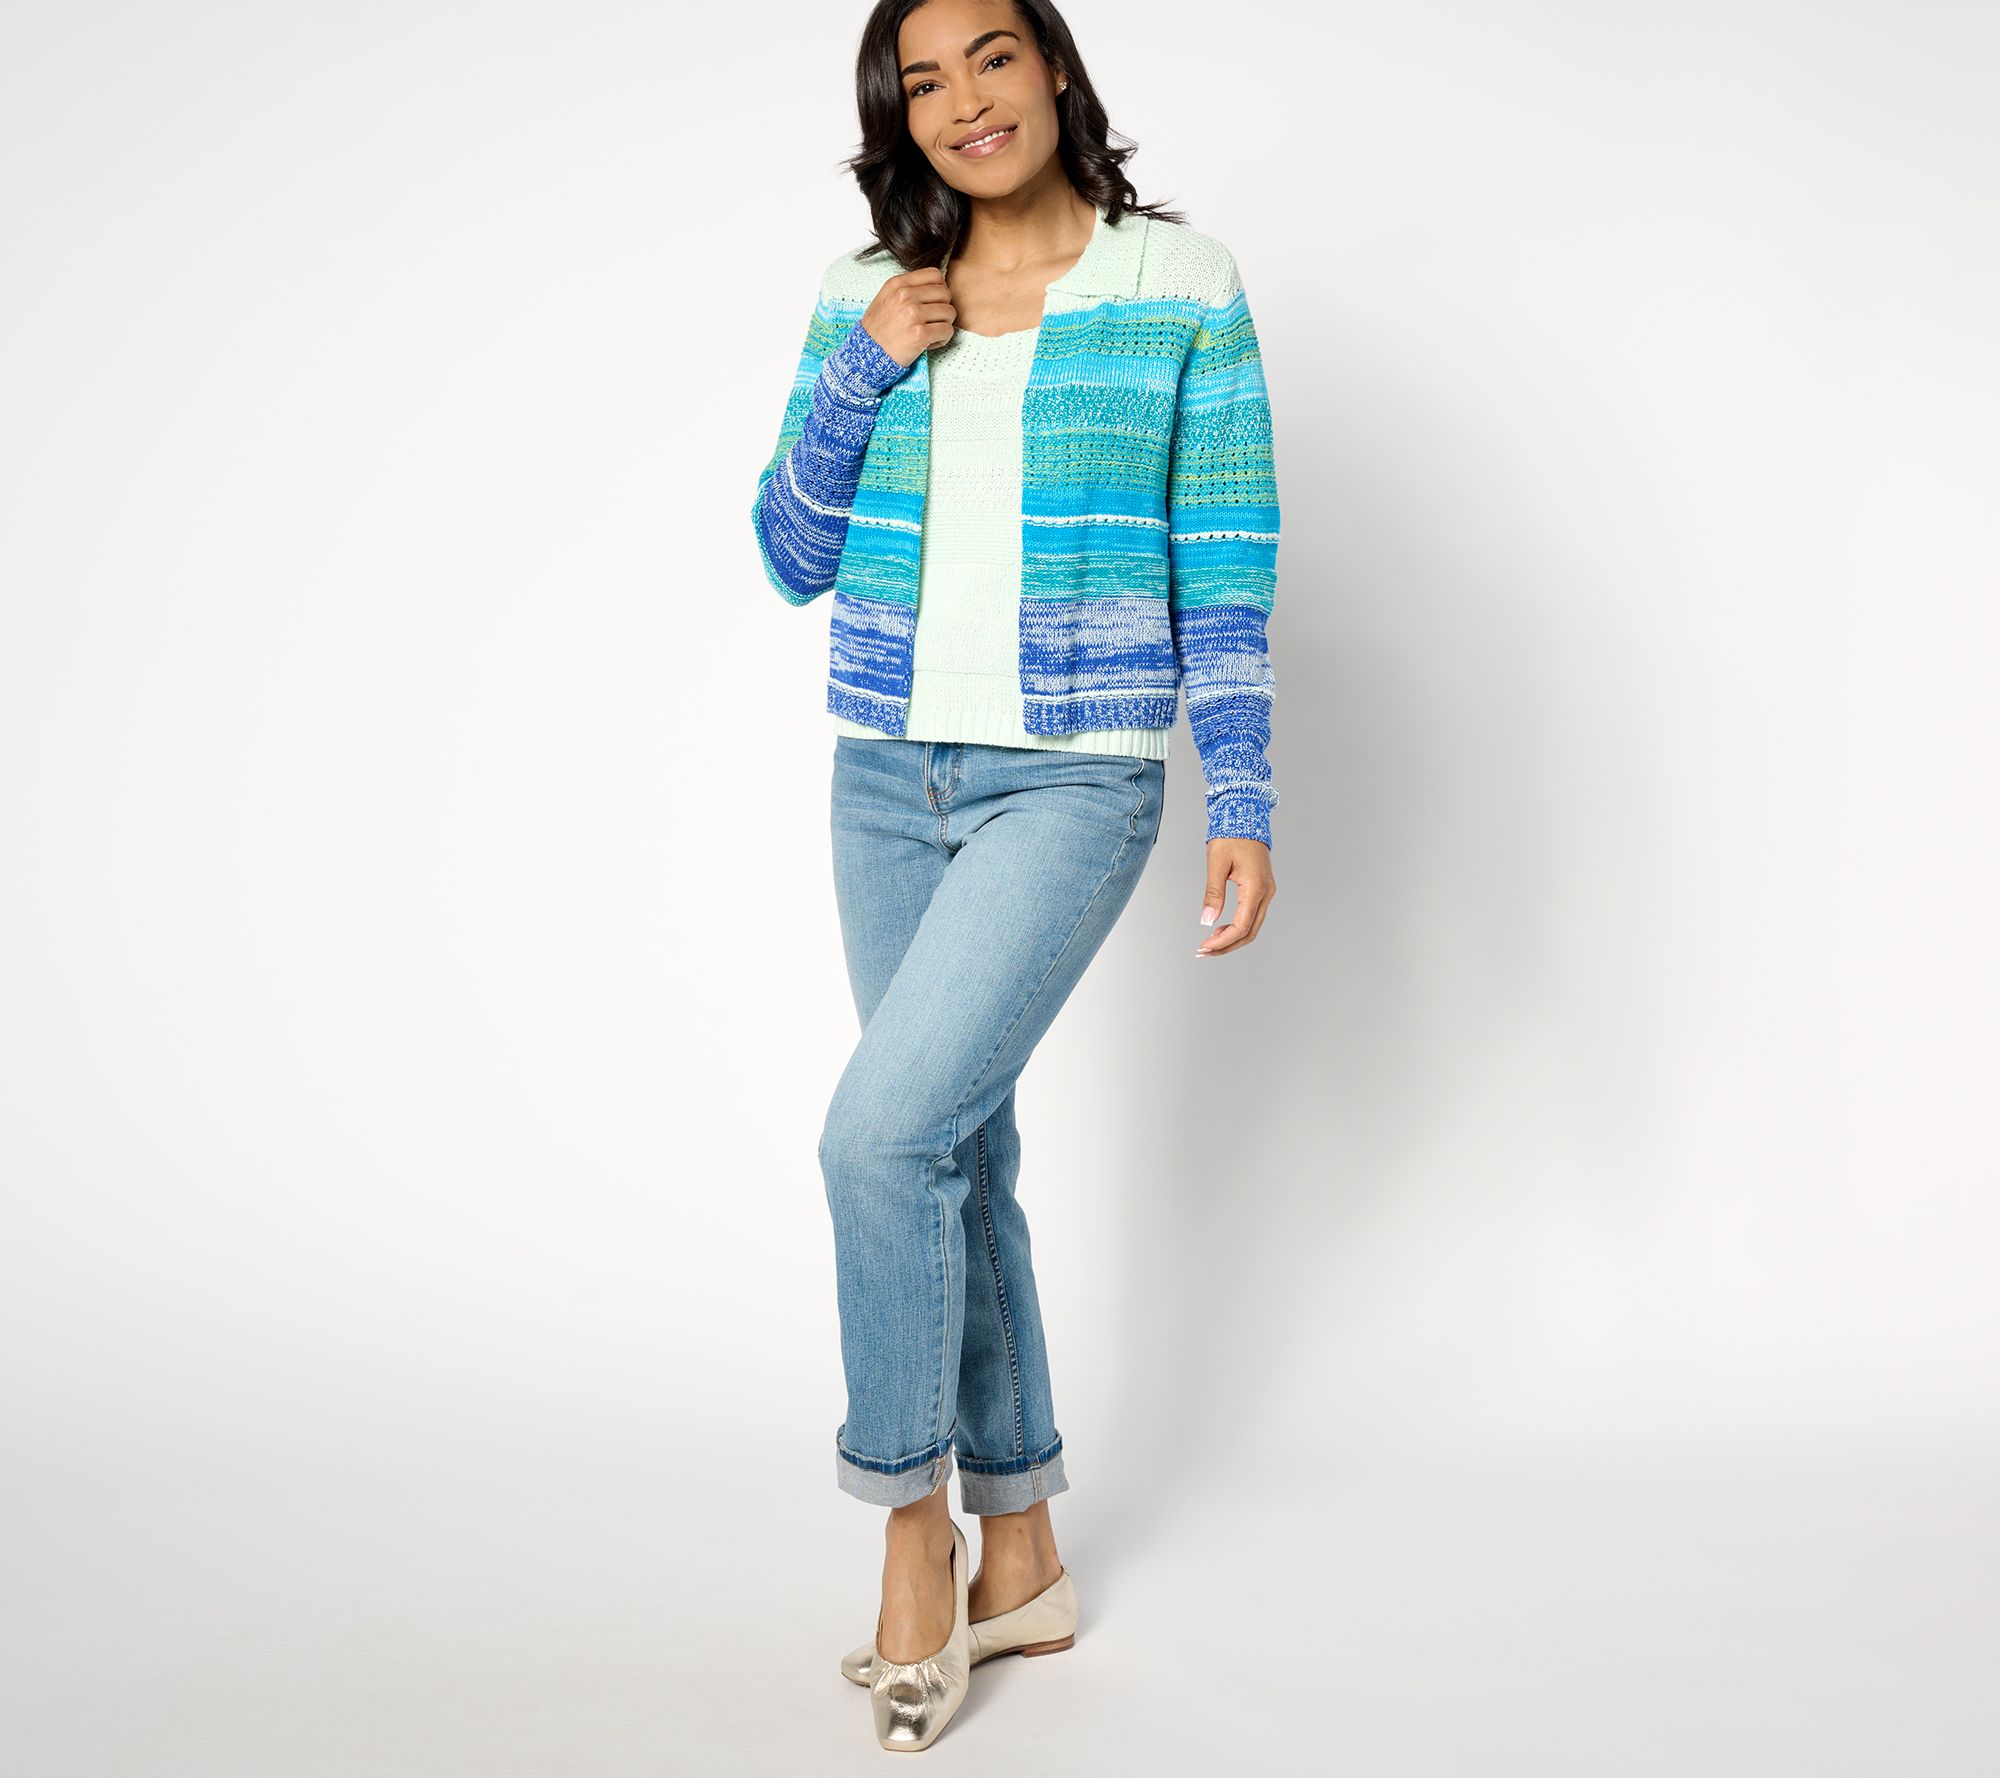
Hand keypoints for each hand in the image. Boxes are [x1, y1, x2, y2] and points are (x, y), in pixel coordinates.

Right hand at [860, 266, 956, 366]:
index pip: (934, 275)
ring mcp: (913, 314)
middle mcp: (905, 295)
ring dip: (944, 324)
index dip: (939, 289)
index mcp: (898, 284)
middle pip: (945, 293)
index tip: (933, 302)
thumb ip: (907, 289)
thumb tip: (936, 286)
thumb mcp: (886, 299)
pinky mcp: (920, 334)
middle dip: (944, 308)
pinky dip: (942, 339)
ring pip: (949, 312)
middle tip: (933, 321)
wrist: (866, 355)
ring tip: (930, 333)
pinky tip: (930, 343)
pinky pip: (947, 330)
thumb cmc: (878, 329)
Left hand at [1195, 839, 1275, 956]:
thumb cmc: (1231, 836)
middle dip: (1226, 946)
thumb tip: (1206, 921)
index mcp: (1256, 888)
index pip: (1241, 927)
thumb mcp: (1216, 863)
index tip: (1203, 947)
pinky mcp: (1263, 889)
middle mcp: (1266, 892)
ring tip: (1209, 943)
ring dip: (1232, 938)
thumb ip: (1213, 894)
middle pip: (1249, 932)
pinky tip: (1220, 928)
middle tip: (1203, 952)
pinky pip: (1253, 915)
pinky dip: (1238, 927)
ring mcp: (1267, 891)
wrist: (1246, 816)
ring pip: (1252, 926)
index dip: (1222, 942)